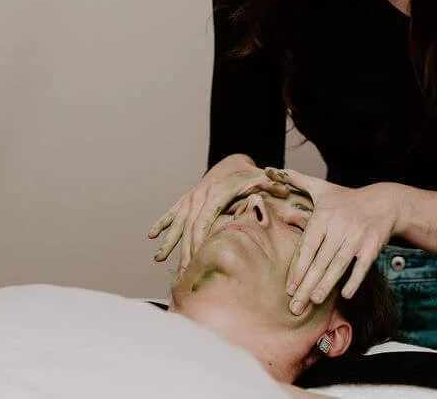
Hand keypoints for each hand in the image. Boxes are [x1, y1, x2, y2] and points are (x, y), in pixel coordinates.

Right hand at [148, 154, 289, 274]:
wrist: (232, 162)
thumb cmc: (249, 176)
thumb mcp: (262, 179)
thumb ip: (271, 185)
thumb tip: (285, 191)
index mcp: (216, 195)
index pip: (204, 221)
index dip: (198, 240)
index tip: (194, 259)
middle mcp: (200, 196)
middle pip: (189, 227)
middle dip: (185, 251)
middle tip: (182, 274)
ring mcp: (191, 197)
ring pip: (178, 222)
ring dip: (170, 242)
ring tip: (159, 259)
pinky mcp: (187, 199)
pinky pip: (172, 213)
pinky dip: (162, 224)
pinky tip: (151, 237)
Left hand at [266, 168, 399, 314]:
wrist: (384, 202)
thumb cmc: (347, 199)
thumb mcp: (323, 188)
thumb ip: (298, 180)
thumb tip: (273, 170)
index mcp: (324, 216)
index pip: (308, 247)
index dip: (298, 269)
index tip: (289, 288)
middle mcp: (340, 226)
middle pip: (320, 261)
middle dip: (307, 285)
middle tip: (296, 306)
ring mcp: (357, 237)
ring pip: (338, 265)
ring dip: (326, 285)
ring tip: (314, 301)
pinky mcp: (372, 246)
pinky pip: (361, 266)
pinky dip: (354, 280)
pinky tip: (344, 294)